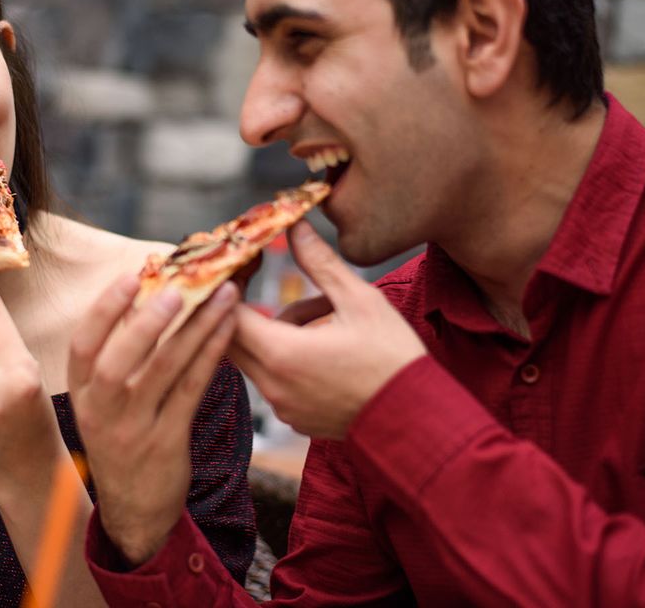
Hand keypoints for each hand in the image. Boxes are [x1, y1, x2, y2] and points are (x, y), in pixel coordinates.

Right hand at [68, 276, 238, 565]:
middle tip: (180, 288)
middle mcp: (100, 411)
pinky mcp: (167, 442)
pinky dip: (210, 356)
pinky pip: (191, 392)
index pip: (82, 346)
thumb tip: (141, 294)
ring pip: (163, 372)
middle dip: (148, 321)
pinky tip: (227, 330)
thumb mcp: (103, 402)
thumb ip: (116, 353)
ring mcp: (133, 430)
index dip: (104, 309)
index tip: (131, 276)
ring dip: (194, 329)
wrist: (135, 509)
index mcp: (81, 394)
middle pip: (117, 362)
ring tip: (222, 296)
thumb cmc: (123, 440)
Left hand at [232, 221, 425, 439]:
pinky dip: (287, 357)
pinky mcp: (295, 417)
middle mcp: (272, 384)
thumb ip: (320, 263)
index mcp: (281, 353)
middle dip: (246, 305)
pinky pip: (275, 378)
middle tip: (265, 278)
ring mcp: (282, 405)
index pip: (227, 314)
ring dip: (276, 329)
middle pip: (233, 337)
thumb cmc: (392, 359)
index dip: (230, 285)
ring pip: (257, 356)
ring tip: (323, 311)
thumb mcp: (360, 300)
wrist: (416, 418)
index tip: (246, 263)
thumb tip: (295, 227)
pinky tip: (325, 344)